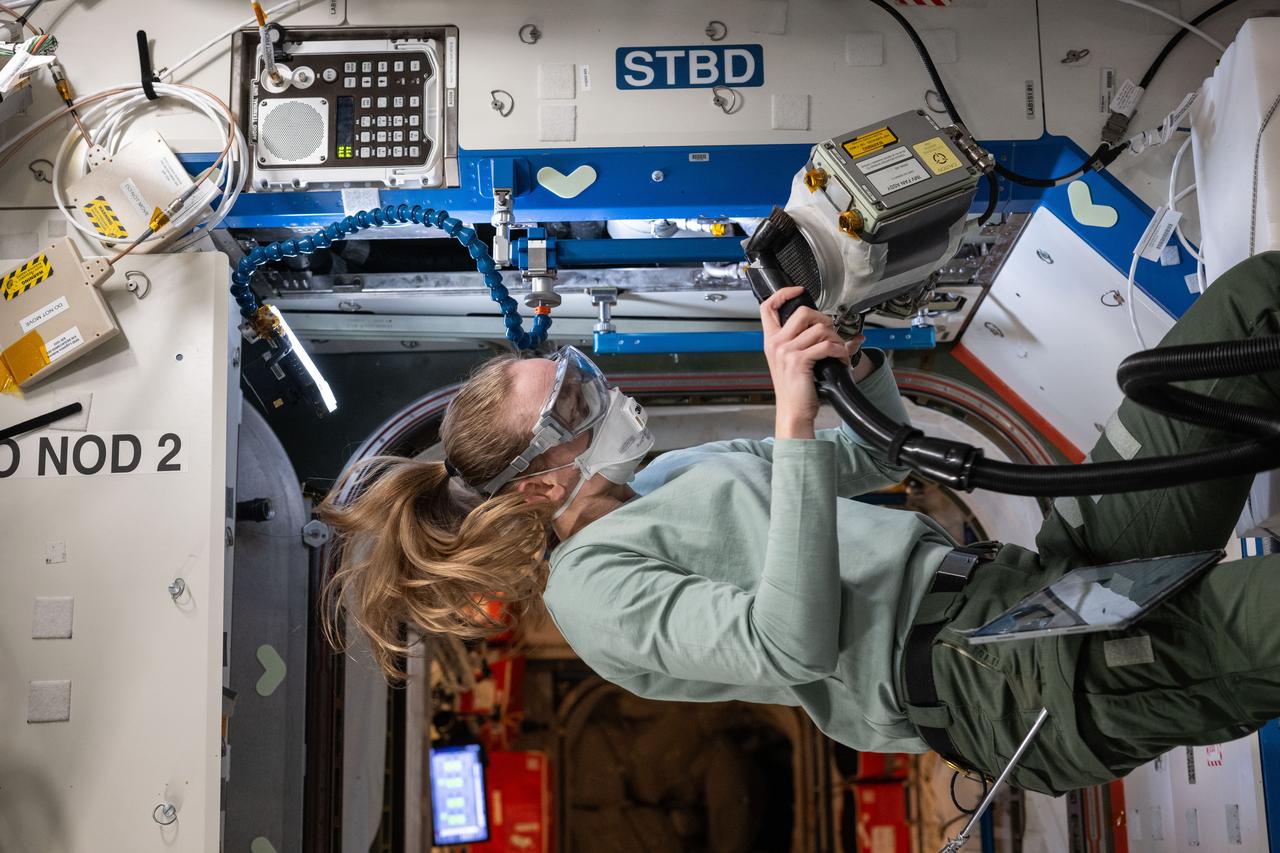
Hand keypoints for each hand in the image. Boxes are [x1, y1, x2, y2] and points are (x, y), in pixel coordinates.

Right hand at [760, 287, 862, 438]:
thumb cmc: (796, 389)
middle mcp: (776, 343)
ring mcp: (785, 351)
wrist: (793, 411)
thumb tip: (854, 337)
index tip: (799, 292)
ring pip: (819, 328)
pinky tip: (840, 358)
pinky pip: (826, 345)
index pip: (768, 307)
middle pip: (802, 312)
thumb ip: (814, 344)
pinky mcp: (798, 360)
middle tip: (831, 333)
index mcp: (771, 341)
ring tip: (839, 351)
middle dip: (824, 319)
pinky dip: (839, 350)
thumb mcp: (796, 362)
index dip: (784, 294)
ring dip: (836, 338)